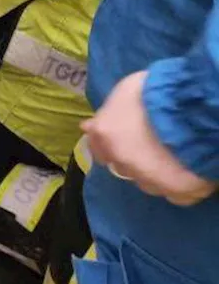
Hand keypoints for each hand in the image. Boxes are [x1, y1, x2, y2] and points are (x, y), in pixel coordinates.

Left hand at [83, 71, 217, 205]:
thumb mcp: (126, 89)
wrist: (193, 107)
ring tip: (174, 157)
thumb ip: (110, 111)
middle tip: (153, 145)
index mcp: (105, 134)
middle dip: (134, 158)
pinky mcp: (177, 191)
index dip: (109, 144)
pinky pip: (175, 194)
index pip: (97, 148)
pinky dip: (179, 184)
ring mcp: (148, 180)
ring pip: (148, 182)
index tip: (121, 138)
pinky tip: (190, 171)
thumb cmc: (159, 90)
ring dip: (156, 173)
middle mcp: (121, 162)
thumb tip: (90, 125)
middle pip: (123, 167)